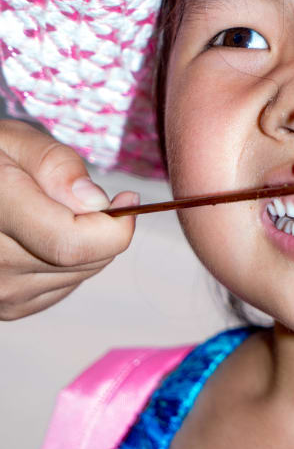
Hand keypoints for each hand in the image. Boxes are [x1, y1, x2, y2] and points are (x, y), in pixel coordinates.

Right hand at [0, 120, 137, 319]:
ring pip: (80, 274)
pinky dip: (66, 262)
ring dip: (83, 244)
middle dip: (98, 227)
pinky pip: (64, 286)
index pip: (71, 243)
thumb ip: (54, 165)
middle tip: (76, 196)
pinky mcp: (8, 308)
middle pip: (84, 260)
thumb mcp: (11, 140)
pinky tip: (39, 236)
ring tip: (46, 213)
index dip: (114, 226)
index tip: (127, 199)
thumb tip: (96, 203)